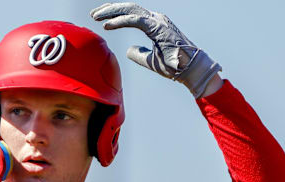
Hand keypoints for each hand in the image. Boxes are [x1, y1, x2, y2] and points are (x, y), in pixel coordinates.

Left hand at [90, 2, 221, 97]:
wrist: (191, 70)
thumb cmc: (174, 66)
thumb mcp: (150, 60)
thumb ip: (138, 54)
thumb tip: (129, 50)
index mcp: (155, 24)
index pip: (131, 13)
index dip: (115, 14)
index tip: (100, 19)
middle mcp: (156, 19)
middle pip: (129, 8)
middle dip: (109, 9)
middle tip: (93, 13)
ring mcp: (158, 21)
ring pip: (130, 10)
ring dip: (111, 12)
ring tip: (96, 17)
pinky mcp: (158, 27)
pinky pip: (135, 20)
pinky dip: (120, 21)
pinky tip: (107, 25)